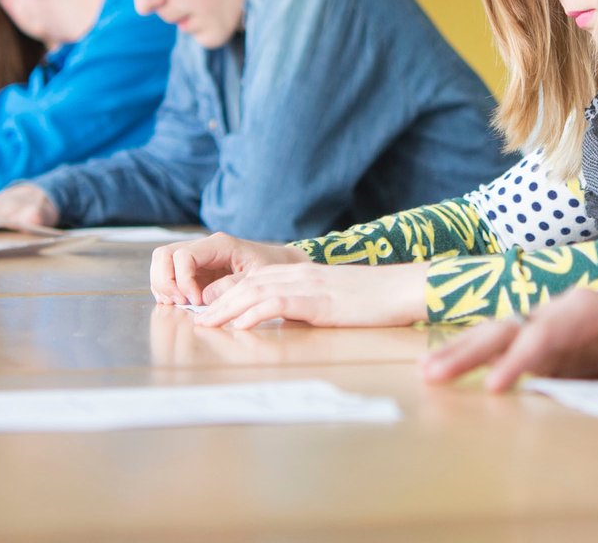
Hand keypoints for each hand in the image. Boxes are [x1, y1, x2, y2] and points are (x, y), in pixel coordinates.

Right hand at [148, 233, 308, 304]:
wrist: (280, 266)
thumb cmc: (272, 269)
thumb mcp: (257, 278)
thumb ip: (231, 286)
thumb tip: (203, 297)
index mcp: (219, 245)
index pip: (183, 255)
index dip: (182, 280)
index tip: (196, 301)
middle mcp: (204, 248)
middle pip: (164, 255)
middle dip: (165, 281)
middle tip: (180, 303)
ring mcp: (197, 259)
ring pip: (162, 263)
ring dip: (163, 286)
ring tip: (179, 304)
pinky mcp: (195, 271)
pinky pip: (169, 275)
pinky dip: (168, 290)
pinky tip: (181, 303)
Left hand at [195, 261, 431, 329]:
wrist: (400, 289)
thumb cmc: (370, 301)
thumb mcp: (329, 303)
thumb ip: (304, 308)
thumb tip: (284, 324)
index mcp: (299, 272)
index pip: (253, 280)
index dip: (227, 294)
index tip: (208, 311)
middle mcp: (297, 272)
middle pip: (246, 284)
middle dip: (218, 301)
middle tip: (197, 320)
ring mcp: (306, 283)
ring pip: (254, 291)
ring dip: (226, 308)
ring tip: (207, 324)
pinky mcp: (316, 299)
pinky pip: (276, 304)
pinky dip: (252, 315)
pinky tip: (238, 326)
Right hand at [420, 289, 597, 391]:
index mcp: (581, 308)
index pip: (541, 333)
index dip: (517, 360)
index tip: (494, 388)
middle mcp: (555, 312)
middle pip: (505, 328)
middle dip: (469, 351)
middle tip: (433, 374)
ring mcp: (545, 327)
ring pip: (496, 336)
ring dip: (461, 352)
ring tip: (426, 372)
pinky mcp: (542, 346)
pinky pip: (502, 349)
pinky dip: (473, 358)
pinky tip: (447, 371)